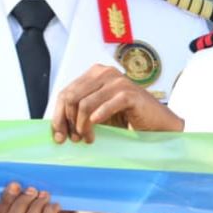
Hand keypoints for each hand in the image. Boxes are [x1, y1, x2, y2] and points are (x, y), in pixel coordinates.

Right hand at [0, 182, 122, 212]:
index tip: (14, 185)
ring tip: (45, 195)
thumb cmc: (64, 212)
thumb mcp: (38, 207)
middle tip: (33, 189)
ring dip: (34, 207)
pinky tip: (57, 204)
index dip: (4, 204)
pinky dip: (49, 210)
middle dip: (19, 204)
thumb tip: (10, 185)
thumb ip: (22, 201)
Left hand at [50, 64, 182, 143]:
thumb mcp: (96, 112)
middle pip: (71, 97)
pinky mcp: (129, 93)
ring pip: (85, 104)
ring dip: (83, 125)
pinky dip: (97, 118)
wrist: (157, 122)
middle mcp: (104, 73)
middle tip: (73, 139)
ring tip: (88, 138)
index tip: (58, 135)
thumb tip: (55, 129)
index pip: (65, 93)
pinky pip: (104, 106)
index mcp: (93, 74)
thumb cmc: (125, 117)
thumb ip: (77, 113)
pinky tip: (96, 128)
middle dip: (68, 121)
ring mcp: (117, 81)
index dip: (58, 115)